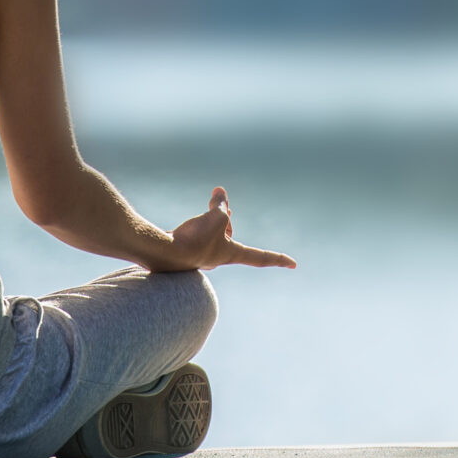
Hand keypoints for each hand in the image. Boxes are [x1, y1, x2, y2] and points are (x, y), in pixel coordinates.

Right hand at [166, 186, 295, 270]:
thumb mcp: (216, 217)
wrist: (164, 253)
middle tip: (224, 204)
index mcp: (231, 254)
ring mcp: (201, 255)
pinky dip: (200, 221)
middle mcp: (218, 257)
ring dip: (213, 217)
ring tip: (211, 202)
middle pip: (230, 234)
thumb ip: (221, 206)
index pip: (260, 257)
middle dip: (227, 218)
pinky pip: (199, 232)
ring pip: (213, 231)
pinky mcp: (187, 250)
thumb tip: (220, 193)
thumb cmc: (195, 239)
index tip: (293, 264)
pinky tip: (193, 217)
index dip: (277, 258)